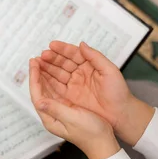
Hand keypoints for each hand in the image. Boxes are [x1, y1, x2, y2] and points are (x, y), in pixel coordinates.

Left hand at [29, 58, 119, 158]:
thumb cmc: (90, 133)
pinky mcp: (69, 108)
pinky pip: (58, 90)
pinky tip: (56, 71)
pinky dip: (56, 79)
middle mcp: (53, 114)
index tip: (34, 63)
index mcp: (50, 118)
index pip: (37, 94)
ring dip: (46, 75)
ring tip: (44, 61)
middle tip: (37, 58)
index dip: (34, 77)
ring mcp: (60, 111)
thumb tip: (39, 102)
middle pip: (41, 90)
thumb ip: (56, 109)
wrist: (103, 143)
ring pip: (49, 89)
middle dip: (38, 74)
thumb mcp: (73, 119)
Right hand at [37, 41, 154, 145]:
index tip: (52, 45)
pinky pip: (56, 87)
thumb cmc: (119, 92)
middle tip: (42, 55)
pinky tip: (40, 76)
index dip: (62, 49)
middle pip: (63, 63)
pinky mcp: (70, 97)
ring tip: (37, 63)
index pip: (73, 54)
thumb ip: (95, 57)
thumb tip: (82, 44)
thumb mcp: (110, 71)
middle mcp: (80, 73)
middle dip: (51, 58)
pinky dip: (47, 81)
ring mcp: (74, 85)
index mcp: (90, 65)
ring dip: (47, 68)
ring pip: (57, 74)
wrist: (120, 114)